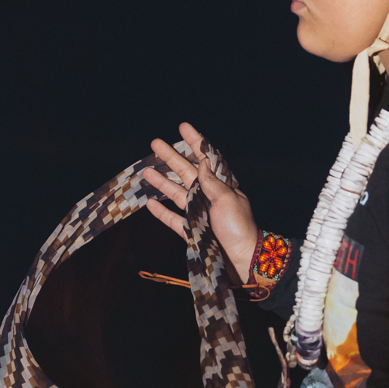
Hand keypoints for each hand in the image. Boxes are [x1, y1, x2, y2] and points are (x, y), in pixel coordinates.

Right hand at [141, 122, 258, 273]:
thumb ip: (212, 182)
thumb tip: (203, 163)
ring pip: (176, 193)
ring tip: (146, 170)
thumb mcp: (227, 199)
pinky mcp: (191, 231)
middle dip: (171, 157)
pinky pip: (172, 219)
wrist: (242, 260)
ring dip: (162, 182)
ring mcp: (199, 213)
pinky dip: (161, 212)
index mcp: (222, 186)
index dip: (195, 142)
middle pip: (186, 172)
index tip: (183, 127)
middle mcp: (209, 196)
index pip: (206, 159)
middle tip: (155, 143)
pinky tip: (150, 202)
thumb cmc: (239, 227)